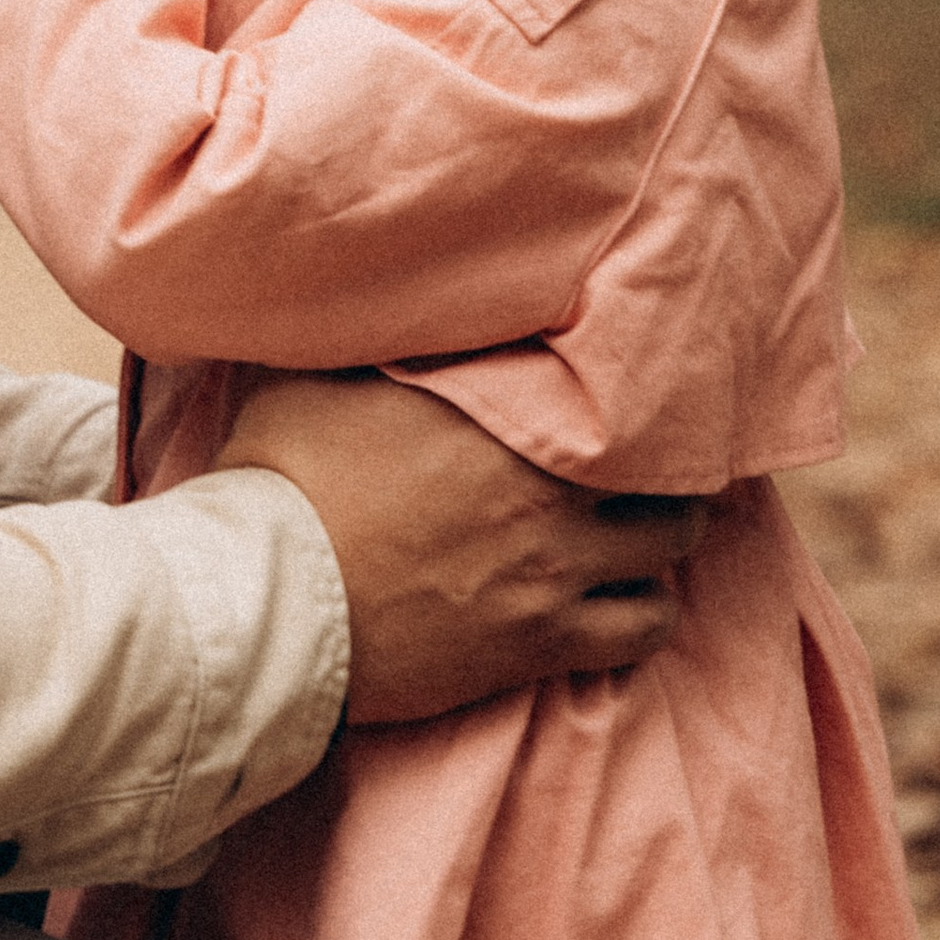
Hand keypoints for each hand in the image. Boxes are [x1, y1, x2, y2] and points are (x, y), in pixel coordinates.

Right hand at [222, 371, 707, 725]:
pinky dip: (648, 612)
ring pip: (670, 545)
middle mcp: (546, 483)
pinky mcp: (541, 642)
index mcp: (498, 407)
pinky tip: (625, 601)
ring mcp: (552, 566)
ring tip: (641, 529)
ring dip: (661, 534)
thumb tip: (390, 297)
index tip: (632, 386)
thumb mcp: (317, 378)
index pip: (606, 378)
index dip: (632, 383)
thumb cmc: (280, 486)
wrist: (268, 605)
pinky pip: (646, 628)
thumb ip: (377, 341)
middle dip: (664, 460)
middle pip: (664, 462)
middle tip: (651, 463)